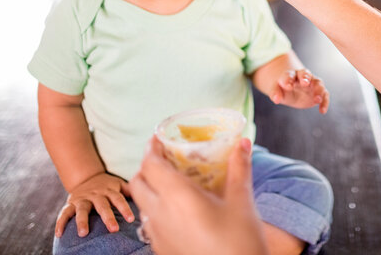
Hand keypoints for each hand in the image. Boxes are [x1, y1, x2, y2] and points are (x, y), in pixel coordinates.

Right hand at [55, 172, 133, 237]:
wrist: (86, 177)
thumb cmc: (107, 185)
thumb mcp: (118, 184)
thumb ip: (129, 190)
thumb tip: (145, 194)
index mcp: (109, 190)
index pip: (118, 199)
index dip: (124, 208)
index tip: (130, 219)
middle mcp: (96, 195)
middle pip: (102, 205)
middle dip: (108, 217)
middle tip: (114, 229)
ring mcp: (82, 199)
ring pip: (82, 210)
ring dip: (82, 221)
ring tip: (83, 233)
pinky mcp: (70, 204)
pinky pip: (64, 213)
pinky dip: (60, 223)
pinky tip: (59, 234)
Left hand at [129, 137, 268, 254]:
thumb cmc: (241, 243)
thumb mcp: (242, 202)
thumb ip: (239, 168)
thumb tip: (242, 143)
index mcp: (178, 197)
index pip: (150, 164)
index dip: (152, 147)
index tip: (160, 137)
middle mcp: (161, 215)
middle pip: (137, 182)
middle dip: (147, 166)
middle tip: (166, 157)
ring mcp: (158, 235)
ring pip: (141, 204)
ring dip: (149, 188)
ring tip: (171, 182)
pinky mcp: (162, 250)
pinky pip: (149, 223)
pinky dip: (155, 209)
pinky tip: (178, 209)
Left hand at [272, 69, 329, 113]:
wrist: (290, 90)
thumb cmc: (282, 89)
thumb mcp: (276, 91)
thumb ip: (275, 93)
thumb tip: (276, 100)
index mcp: (290, 75)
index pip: (289, 75)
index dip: (288, 80)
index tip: (288, 86)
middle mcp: (302, 76)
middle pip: (305, 73)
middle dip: (305, 77)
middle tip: (305, 83)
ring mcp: (312, 83)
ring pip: (318, 82)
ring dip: (318, 90)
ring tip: (317, 100)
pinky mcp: (318, 92)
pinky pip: (325, 94)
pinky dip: (325, 102)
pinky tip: (322, 111)